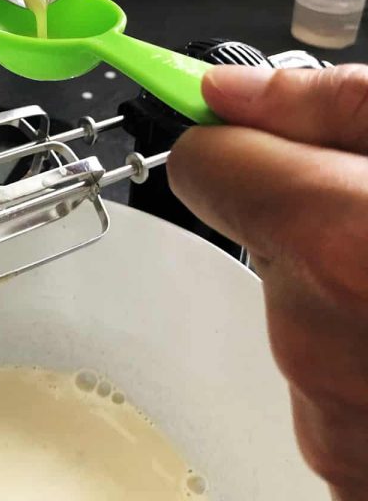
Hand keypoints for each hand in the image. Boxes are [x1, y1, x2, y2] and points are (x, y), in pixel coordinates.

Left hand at [167, 65, 367, 500]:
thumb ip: (332, 105)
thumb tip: (231, 94)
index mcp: (337, 241)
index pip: (204, 168)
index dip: (236, 146)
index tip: (253, 138)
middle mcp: (318, 344)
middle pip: (263, 243)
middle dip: (318, 223)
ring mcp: (338, 423)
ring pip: (302, 313)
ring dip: (354, 294)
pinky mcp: (356, 473)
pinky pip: (333, 385)